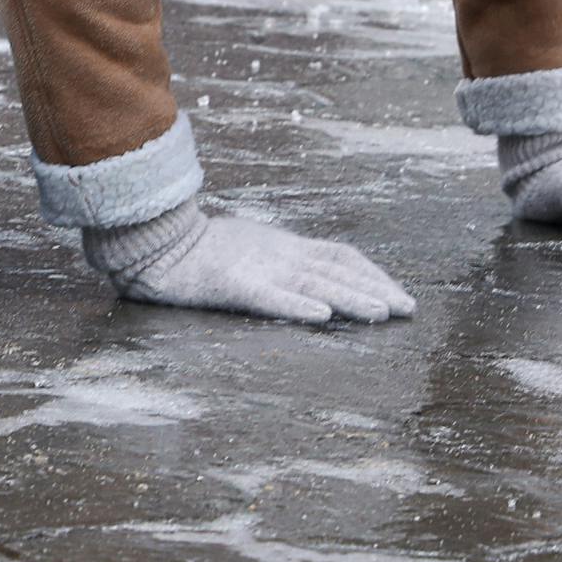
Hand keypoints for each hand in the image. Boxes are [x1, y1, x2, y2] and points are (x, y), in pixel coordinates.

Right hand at [82, 199, 415, 324]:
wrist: (153, 243)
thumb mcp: (249, 249)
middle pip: (337, 272)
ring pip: (313, 285)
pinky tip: (321, 318)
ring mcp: (257, 269)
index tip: (397, 295)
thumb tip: (312, 282)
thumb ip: (278, 262)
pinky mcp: (231, 284)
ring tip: (381, 314)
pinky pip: (268, 297)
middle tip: (409, 310)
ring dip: (350, 299)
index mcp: (283, 246)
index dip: (373, 274)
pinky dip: (297, 306)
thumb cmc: (197, 250)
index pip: (340, 256)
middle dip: (376, 289)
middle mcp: (279, 255)